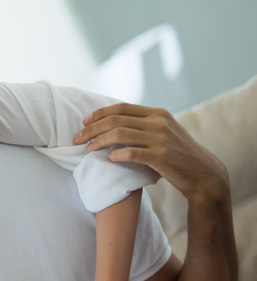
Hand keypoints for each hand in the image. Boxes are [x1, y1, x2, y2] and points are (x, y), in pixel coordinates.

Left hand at [74, 103, 229, 203]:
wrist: (202, 173)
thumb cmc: (177, 155)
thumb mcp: (164, 132)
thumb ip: (145, 125)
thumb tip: (116, 122)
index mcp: (157, 114)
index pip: (121, 108)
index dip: (99, 114)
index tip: (84, 122)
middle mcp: (158, 123)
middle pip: (116, 120)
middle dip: (92, 129)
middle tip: (77, 139)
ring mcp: (160, 139)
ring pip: (120, 134)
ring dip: (99, 142)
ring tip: (88, 150)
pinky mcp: (161, 157)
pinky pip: (131, 153)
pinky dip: (116, 155)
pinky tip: (108, 160)